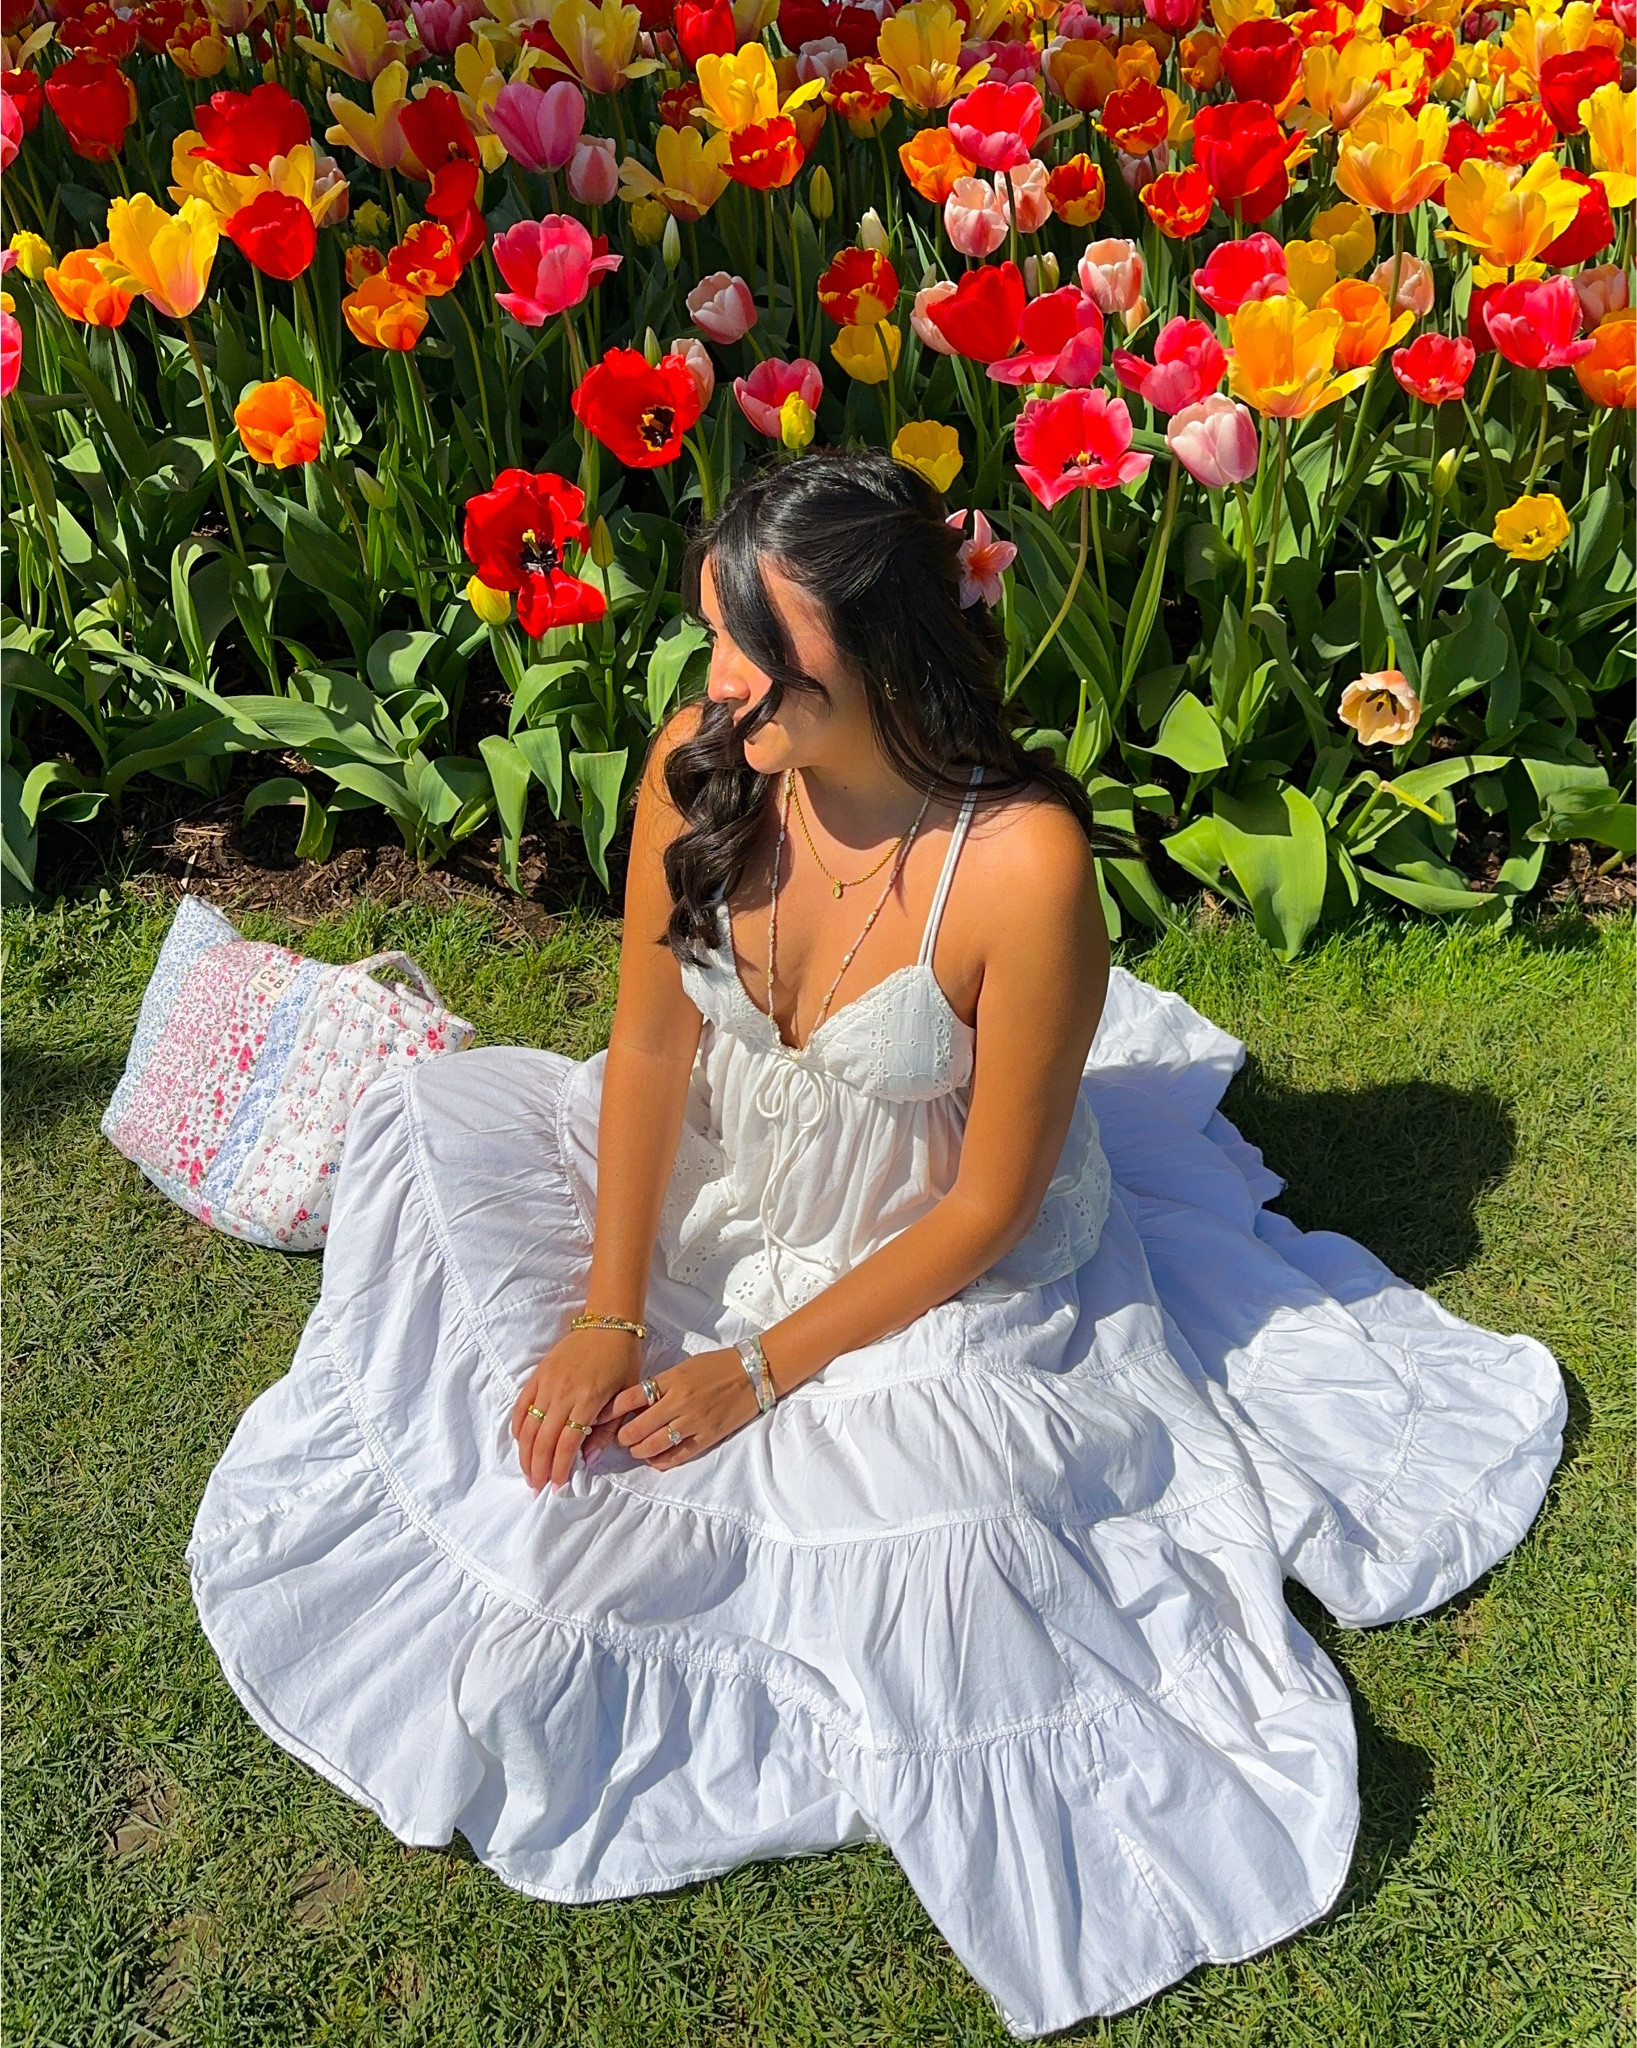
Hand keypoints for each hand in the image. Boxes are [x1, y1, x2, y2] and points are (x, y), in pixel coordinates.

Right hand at [511, 1326, 641, 1492]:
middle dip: (538, 1467)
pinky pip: (522, 1405)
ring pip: (529, 1426)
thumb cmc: (623, 1360)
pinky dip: (518, 1426)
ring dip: (525, 1453)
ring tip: (527, 1472)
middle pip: (544, 1439)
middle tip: (537, 1487)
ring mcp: (548, 1383)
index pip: (567, 1443)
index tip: (557, 1486)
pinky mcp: (538, 1374)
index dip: (560, 1467)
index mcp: (588, 1399)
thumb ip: (608, 1428)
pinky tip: (520, 1442)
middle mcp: (563, 1392)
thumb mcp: (626, 1395)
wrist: (609, 1323)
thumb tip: (590, 1460)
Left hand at [606, 1347, 759, 1469]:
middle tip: (619, 1438)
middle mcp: (679, 1402)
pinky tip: (654, 1458)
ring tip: (635, 1448)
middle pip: (637, 1428)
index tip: (601, 1418)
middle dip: (622, 1437)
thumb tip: (634, 1405)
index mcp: (671, 1380)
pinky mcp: (707, 1437)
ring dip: (638, 1451)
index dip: (610, 1412)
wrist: (753, 1372)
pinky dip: (661, 1460)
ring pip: (653, 1446)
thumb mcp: (683, 1367)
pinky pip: (677, 1456)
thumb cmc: (717, 1365)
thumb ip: (660, 1385)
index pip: (629, 1399)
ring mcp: (694, 1422)